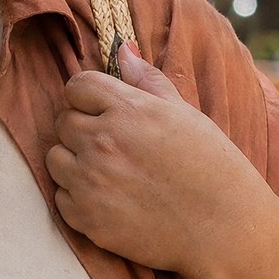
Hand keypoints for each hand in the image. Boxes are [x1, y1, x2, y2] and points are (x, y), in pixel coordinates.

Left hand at [46, 43, 273, 278]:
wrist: (224, 229)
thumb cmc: (212, 167)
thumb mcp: (185, 114)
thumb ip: (147, 81)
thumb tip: (121, 49)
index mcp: (128, 110)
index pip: (77, 86)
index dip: (88, 95)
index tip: (101, 108)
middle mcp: (102, 142)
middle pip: (63, 121)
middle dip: (82, 128)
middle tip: (113, 144)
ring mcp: (91, 182)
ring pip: (54, 158)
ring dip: (73, 161)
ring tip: (108, 171)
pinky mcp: (87, 219)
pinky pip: (60, 197)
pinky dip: (77, 197)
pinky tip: (109, 198)